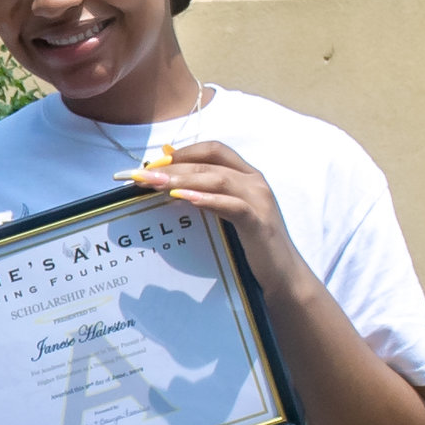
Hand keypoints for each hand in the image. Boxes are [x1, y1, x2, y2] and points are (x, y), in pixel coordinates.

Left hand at [118, 141, 310, 294]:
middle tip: (140, 175)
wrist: (284, 275)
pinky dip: (207, 199)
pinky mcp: (259, 223)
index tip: (151, 163)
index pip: (212, 149)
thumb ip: (206, 194)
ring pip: (218, 178)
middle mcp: (255, 181)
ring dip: (182, 178)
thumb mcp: (226, 215)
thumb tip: (170, 180)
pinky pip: (232, 206)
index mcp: (247, 175)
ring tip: (154, 183)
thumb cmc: (250, 244)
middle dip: (172, 166)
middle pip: (209, 161)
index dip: (181, 152)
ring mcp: (259, 201)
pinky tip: (183, 198)